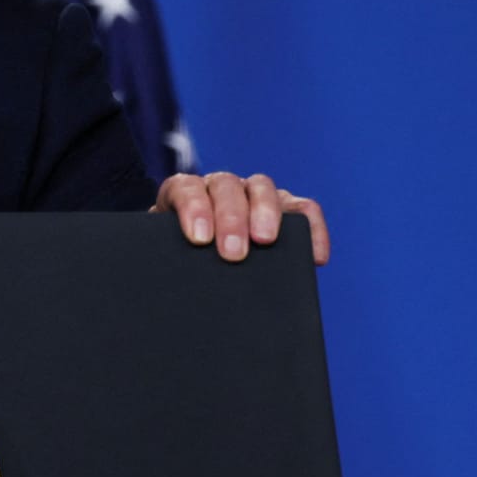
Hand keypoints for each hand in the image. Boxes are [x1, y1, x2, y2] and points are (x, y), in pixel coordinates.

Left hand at [150, 171, 328, 265]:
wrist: (191, 270)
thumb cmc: (178, 268)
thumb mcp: (167, 263)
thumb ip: (164, 266)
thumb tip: (162, 288)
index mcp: (182, 196)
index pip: (185, 188)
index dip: (193, 208)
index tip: (199, 238)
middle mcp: (218, 188)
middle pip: (226, 187)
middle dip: (230, 218)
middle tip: (233, 252)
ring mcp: (252, 195)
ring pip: (262, 188)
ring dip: (265, 213)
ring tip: (266, 242)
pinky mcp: (284, 210)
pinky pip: (302, 209)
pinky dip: (310, 227)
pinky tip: (314, 255)